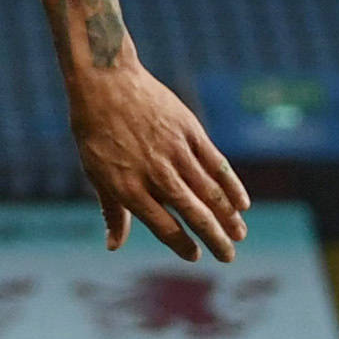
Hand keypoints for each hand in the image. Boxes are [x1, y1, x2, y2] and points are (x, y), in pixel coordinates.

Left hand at [69, 60, 254, 261]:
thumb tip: (114, 246)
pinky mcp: (190, 131)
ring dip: (228, 216)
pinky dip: (231, 185)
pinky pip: (216, 163)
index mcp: (128, 187)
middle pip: (193, 213)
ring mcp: (175, 151)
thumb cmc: (96, 132)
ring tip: (240, 234)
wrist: (106, 81)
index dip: (181, 244)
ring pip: (210, 191)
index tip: (195, 256)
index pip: (163, 226)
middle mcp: (155, 173)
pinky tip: (242, 203)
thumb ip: (112, 211)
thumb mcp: (95, 173)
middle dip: (214, 238)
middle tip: (229, 257)